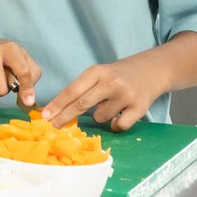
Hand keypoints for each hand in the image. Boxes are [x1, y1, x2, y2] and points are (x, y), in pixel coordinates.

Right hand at [0, 39, 40, 106]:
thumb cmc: (8, 57)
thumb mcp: (24, 61)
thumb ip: (30, 80)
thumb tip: (27, 101)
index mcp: (10, 48)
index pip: (23, 72)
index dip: (27, 89)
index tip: (28, 100)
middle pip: (0, 89)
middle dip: (4, 90)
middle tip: (4, 82)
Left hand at [41, 56, 165, 130]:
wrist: (151, 70)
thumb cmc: (117, 75)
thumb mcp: (98, 74)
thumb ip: (82, 89)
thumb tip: (58, 110)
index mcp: (96, 72)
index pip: (72, 90)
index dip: (57, 104)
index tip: (45, 115)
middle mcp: (110, 82)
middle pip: (81, 104)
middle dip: (65, 117)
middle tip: (54, 126)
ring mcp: (125, 95)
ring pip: (100, 117)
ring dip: (100, 116)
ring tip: (109, 105)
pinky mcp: (139, 108)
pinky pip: (118, 125)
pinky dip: (115, 125)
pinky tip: (119, 116)